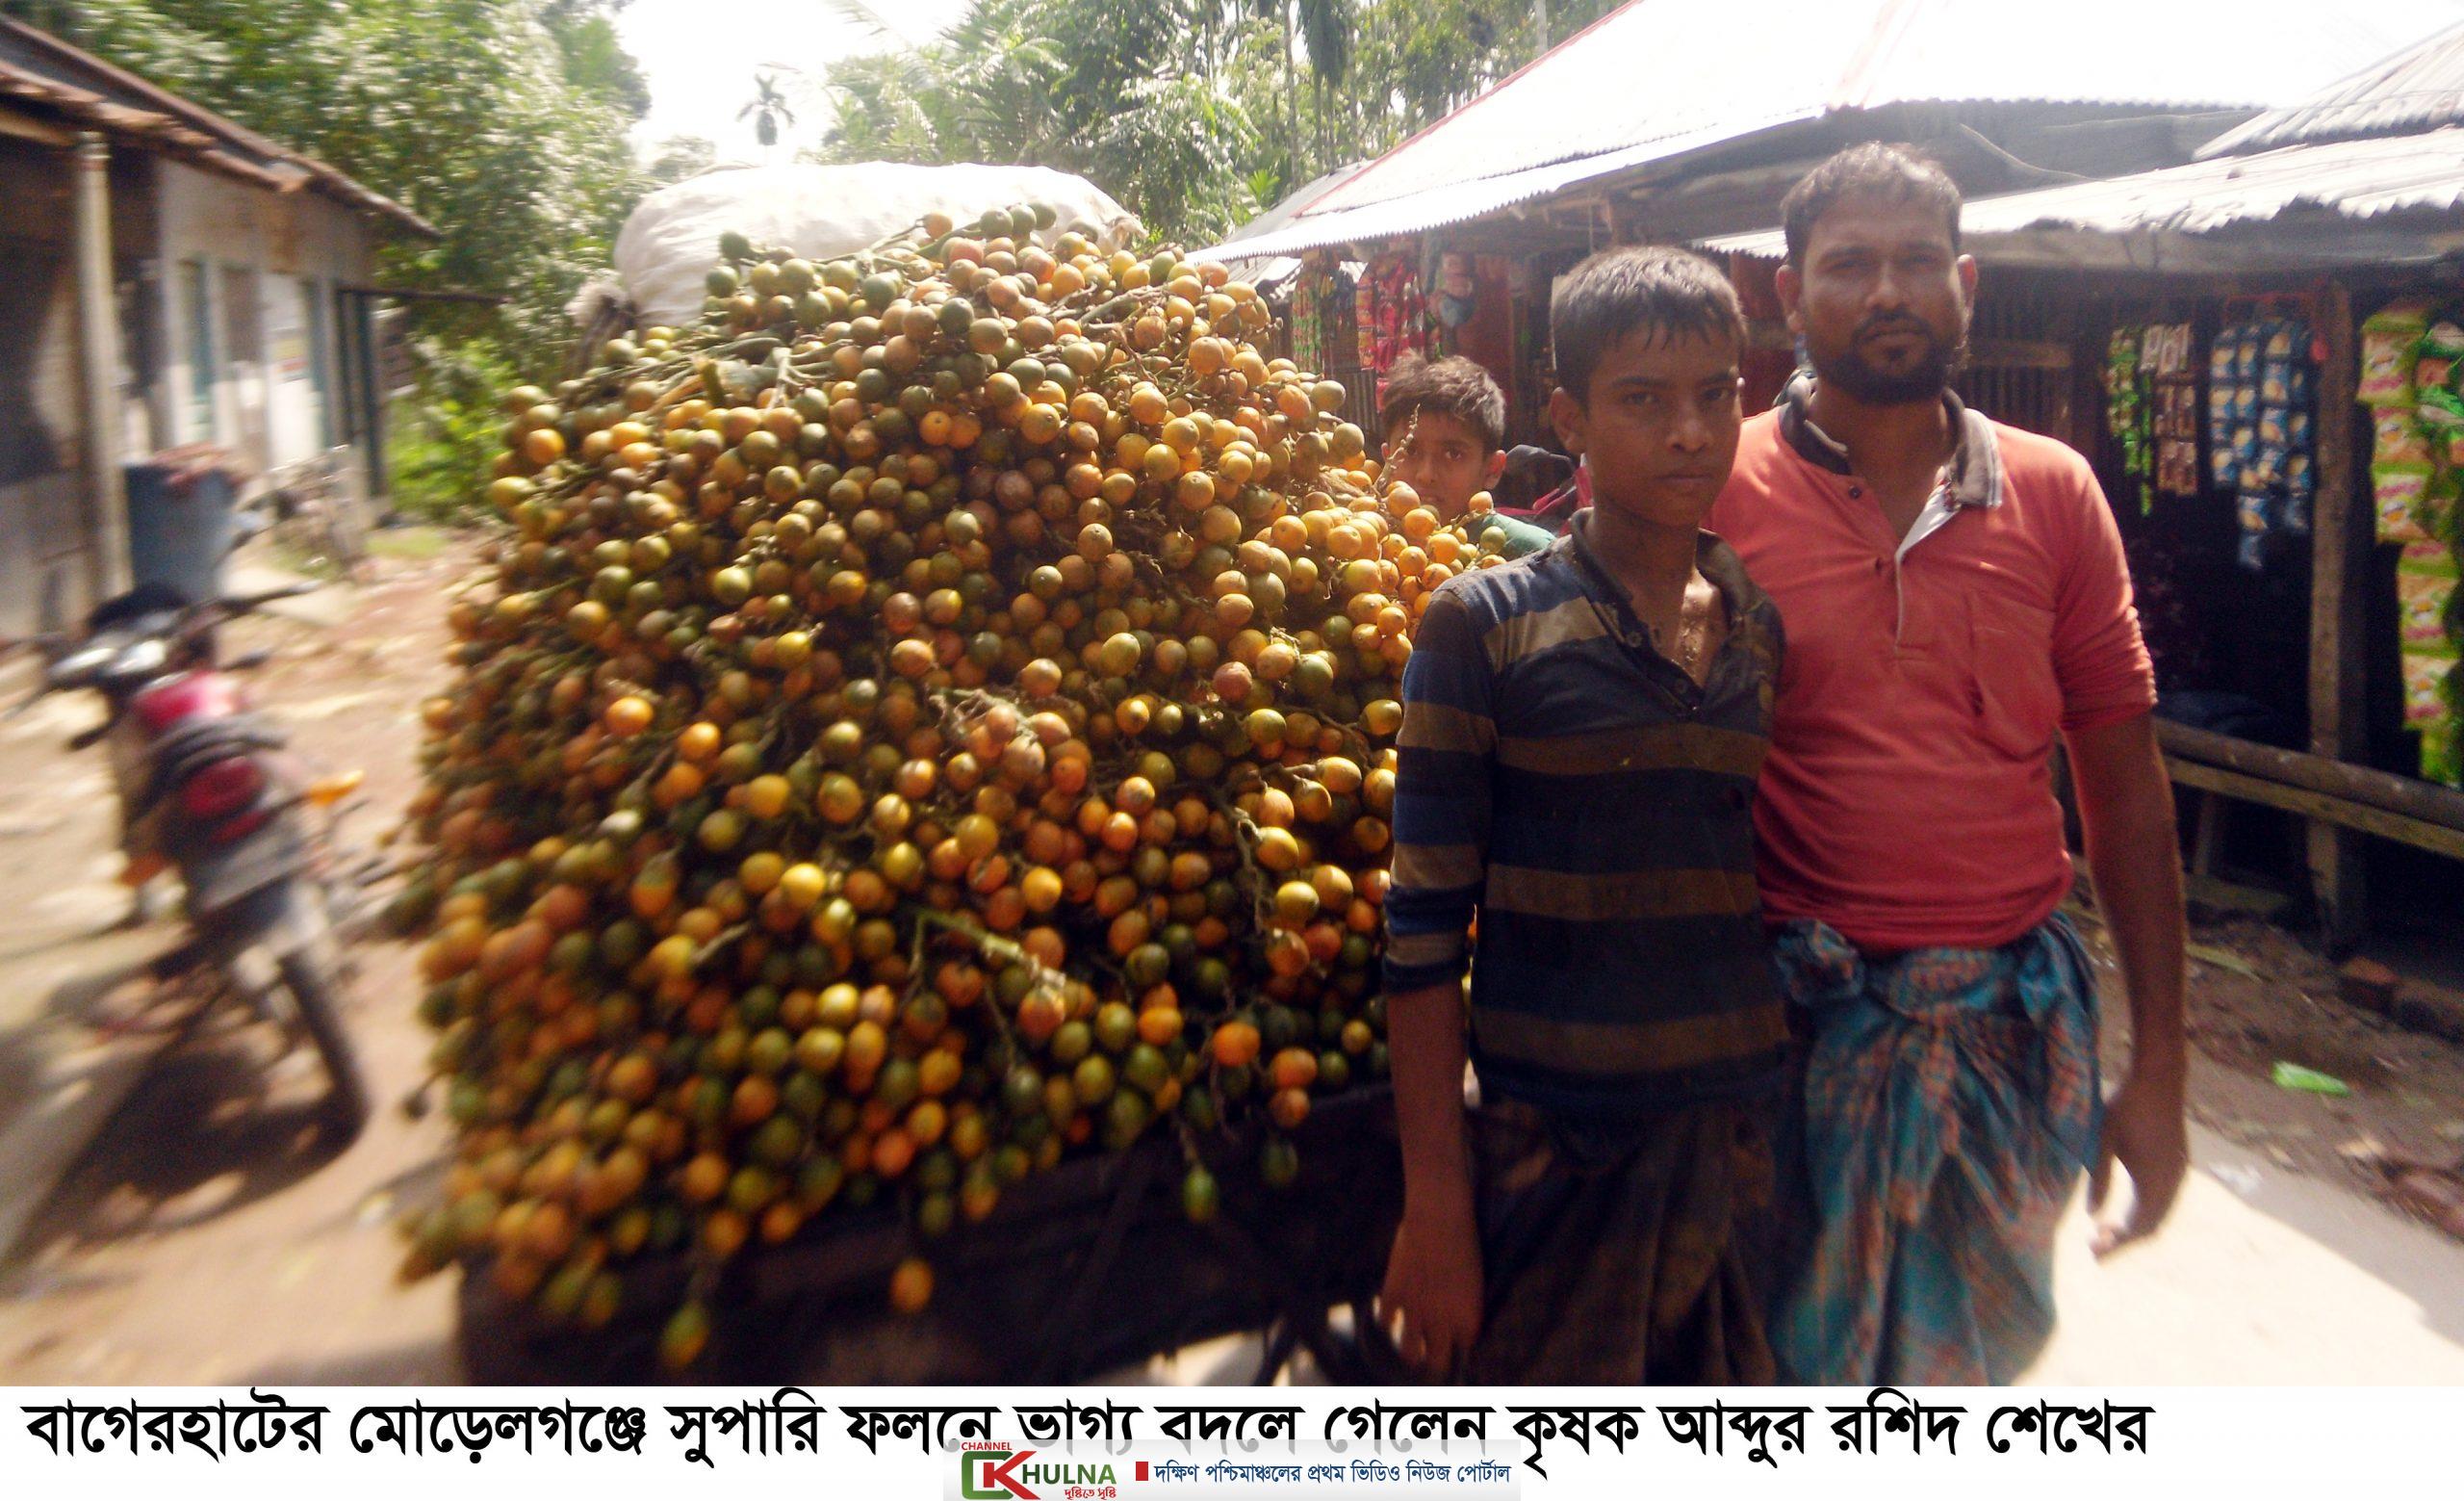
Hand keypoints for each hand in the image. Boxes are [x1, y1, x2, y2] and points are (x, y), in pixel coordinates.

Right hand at [1376, 1200, 1482, 1379]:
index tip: (1455, 1348)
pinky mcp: (1394, 1294)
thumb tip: (1456, 1319)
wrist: (1440, 1218)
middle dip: (1436, 1362)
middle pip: (1438, 1361)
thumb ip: (1466, 1304)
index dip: (1459, 1349)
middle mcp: (1443, 1321)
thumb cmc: (1465, 1241)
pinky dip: (1388, 1322)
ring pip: (1409, 1352)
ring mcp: (1415, 1310)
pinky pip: (1385, 1322)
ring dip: (1411, 1353)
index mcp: (1469, 1318)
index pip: (1465, 1350)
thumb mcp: (1475, 1279)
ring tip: (1411, 1352)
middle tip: (1433, 1357)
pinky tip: (1391, 1319)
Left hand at [2088, 1066, 2187, 1257]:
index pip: (2136, 1227)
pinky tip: (2127, 1212)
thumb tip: (2091, 1215)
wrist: (2159, 1080)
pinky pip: (2164, 1201)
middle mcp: (2171, 1182)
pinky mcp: (2179, 1164)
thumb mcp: (2103, 1141)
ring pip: (2159, 1215)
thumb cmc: (2126, 1106)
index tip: (2094, 1255)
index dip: (2115, 1244)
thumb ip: (2099, 1178)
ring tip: (2105, 1233)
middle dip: (2122, 1241)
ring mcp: (2178, 1174)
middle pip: (2150, 1226)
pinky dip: (2145, 1213)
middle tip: (2094, 1248)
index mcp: (2153, 1180)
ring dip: (2134, 1228)